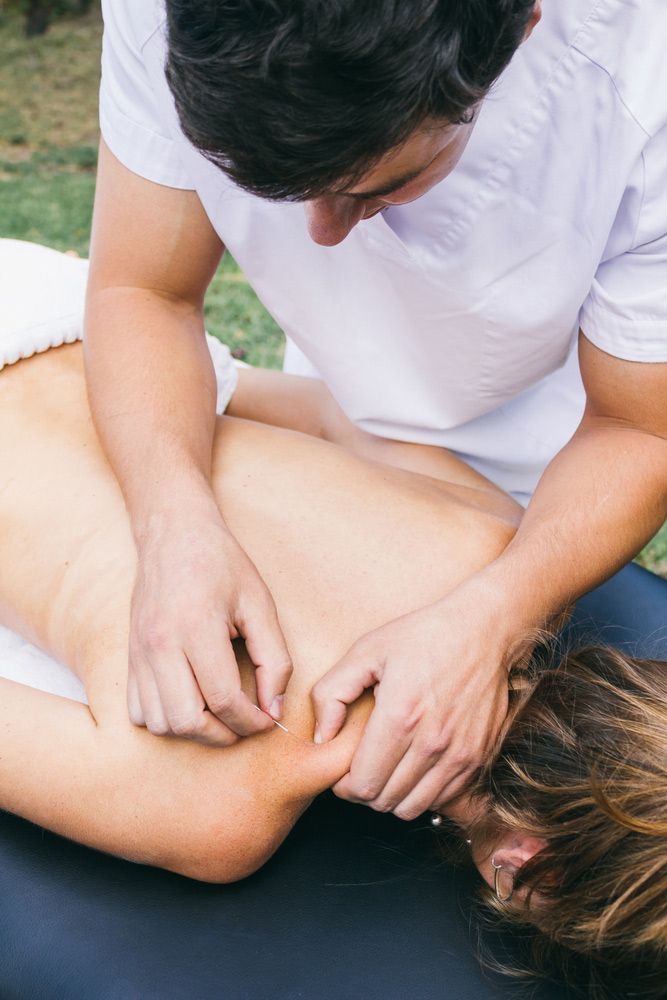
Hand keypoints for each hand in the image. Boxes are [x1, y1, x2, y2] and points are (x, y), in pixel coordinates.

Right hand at [127, 505, 291, 745]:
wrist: (173, 534)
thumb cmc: (222, 564)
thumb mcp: (260, 604)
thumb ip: (275, 659)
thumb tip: (273, 708)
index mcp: (196, 628)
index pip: (222, 698)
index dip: (251, 721)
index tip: (266, 720)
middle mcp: (160, 645)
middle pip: (186, 720)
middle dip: (222, 734)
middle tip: (243, 723)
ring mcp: (138, 653)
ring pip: (159, 723)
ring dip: (193, 730)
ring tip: (218, 715)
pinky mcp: (128, 658)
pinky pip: (138, 711)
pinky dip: (165, 720)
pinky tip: (190, 703)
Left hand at [311, 581, 514, 818]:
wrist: (484, 631)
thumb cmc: (423, 636)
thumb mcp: (366, 650)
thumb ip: (331, 692)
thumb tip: (322, 736)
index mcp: (400, 717)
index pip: (363, 785)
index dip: (345, 785)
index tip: (343, 770)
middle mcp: (432, 743)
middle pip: (385, 801)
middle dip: (366, 791)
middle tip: (362, 769)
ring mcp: (460, 754)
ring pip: (413, 807)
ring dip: (394, 796)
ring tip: (388, 770)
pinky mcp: (480, 757)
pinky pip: (443, 799)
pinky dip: (424, 792)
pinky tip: (415, 766)